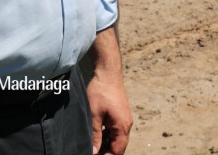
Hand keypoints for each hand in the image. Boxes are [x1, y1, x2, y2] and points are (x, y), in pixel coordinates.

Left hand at [86, 27, 131, 154]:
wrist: (108, 72)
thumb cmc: (101, 91)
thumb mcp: (94, 115)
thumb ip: (94, 135)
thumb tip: (93, 152)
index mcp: (122, 126)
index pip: (117, 151)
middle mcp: (126, 124)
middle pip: (118, 146)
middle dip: (106, 152)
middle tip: (91, 153)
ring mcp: (124, 119)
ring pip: (116, 139)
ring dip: (105, 145)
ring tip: (91, 148)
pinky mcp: (119, 114)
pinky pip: (115, 131)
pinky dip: (106, 137)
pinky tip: (95, 138)